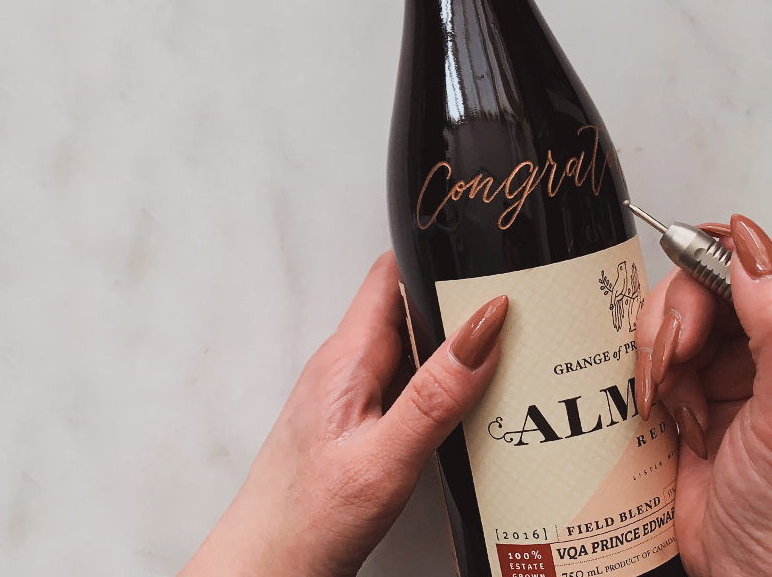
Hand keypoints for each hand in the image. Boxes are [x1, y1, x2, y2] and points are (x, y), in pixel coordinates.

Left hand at [181, 253, 506, 576]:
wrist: (271, 564)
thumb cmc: (310, 516)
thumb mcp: (385, 456)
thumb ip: (435, 394)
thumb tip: (482, 326)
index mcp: (345, 359)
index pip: (391, 276)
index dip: (437, 255)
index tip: (491, 252)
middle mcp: (344, 368)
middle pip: (410, 310)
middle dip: (462, 304)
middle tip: (528, 308)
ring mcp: (350, 397)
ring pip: (413, 351)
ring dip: (457, 349)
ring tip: (520, 355)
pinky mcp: (359, 427)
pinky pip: (408, 388)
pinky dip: (445, 388)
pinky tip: (478, 409)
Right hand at [634, 214, 771, 576]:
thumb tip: (749, 248)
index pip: (752, 269)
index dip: (713, 263)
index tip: (692, 288)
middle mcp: (765, 359)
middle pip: (701, 289)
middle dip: (674, 320)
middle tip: (676, 358)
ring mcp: (727, 383)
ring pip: (668, 325)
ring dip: (656, 358)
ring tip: (670, 401)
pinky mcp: (687, 410)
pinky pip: (646, 368)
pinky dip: (642, 384)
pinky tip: (660, 415)